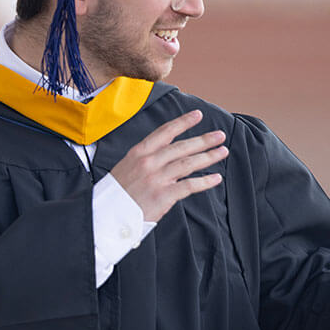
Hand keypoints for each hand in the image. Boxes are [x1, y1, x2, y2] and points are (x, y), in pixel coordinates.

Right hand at [110, 110, 226, 222]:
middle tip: (220, 135)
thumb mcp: (126, 167)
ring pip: (188, 163)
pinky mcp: (163, 196)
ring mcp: (156, 179)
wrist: (106, 215)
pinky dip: (204, 181)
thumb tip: (166, 153)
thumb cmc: (116, 193)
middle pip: (182, 147)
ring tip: (222, 152)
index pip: (165, 132)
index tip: (198, 115)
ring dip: (208, 156)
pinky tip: (215, 178)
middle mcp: (149, 162)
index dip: (183, 123)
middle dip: (203, 140)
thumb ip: (145, 159)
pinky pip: (189, 186)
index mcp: (139, 153)